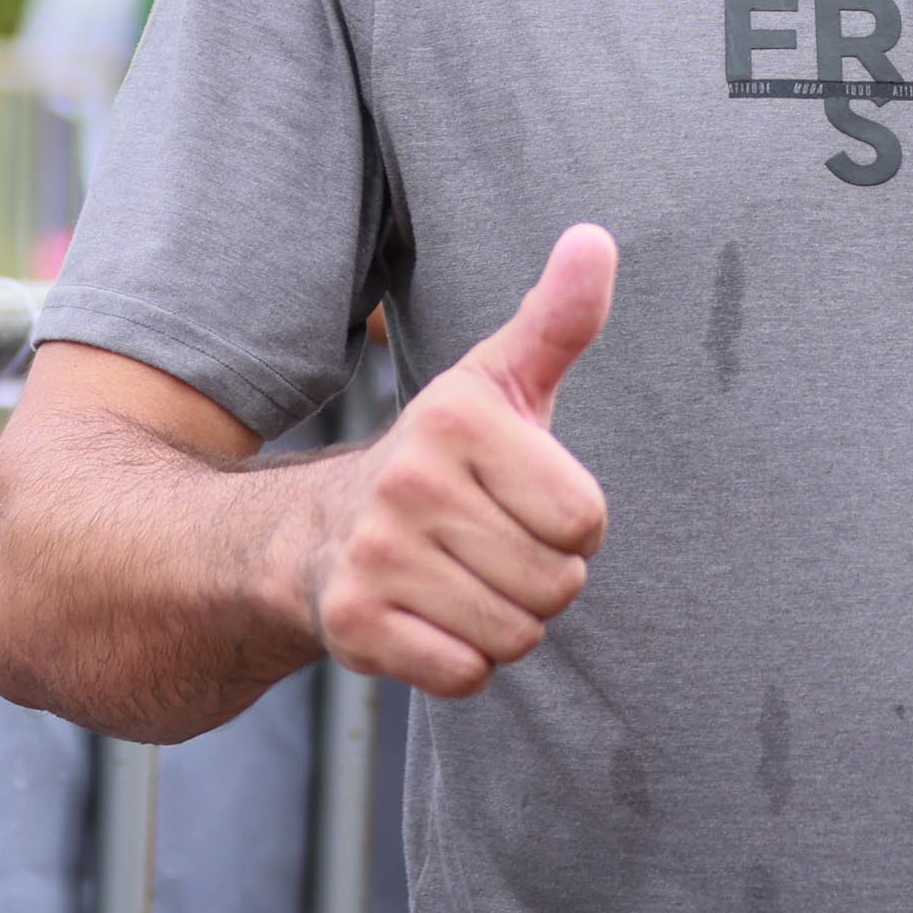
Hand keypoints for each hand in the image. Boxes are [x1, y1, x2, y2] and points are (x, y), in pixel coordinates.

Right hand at [306, 225, 616, 698]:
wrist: (316, 530)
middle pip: (556, 584)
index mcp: (458, 417)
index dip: (570, 523)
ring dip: (504, 623)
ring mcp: (376, 555)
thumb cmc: (445, 458)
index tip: (523, 501)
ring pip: (515, 635)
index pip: (585, 520)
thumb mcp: (501, 381)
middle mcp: (411, 481)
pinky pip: (465, 675)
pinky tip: (431, 620)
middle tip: (490, 547)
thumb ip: (559, 319)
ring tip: (461, 580)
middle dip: (541, 579)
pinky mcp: (353, 626)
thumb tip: (596, 238)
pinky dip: (462, 663)